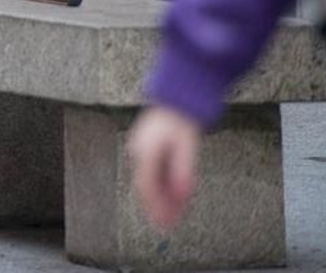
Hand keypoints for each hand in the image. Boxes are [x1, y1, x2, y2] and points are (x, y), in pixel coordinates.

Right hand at [127, 105, 201, 230]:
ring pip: (150, 182)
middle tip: (168, 225)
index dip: (156, 207)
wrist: (177, 100)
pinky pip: (153, 174)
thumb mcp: (187, 147)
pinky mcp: (147, 150)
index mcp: (146, 153)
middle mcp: (139, 153)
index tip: (164, 223)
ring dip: (161, 199)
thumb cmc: (182, 121)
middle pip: (147, 187)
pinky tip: (173, 197)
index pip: (147, 187)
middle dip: (158, 207)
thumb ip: (183, 172)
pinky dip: (162, 187)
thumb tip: (183, 196)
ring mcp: (141, 151)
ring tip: (172, 215)